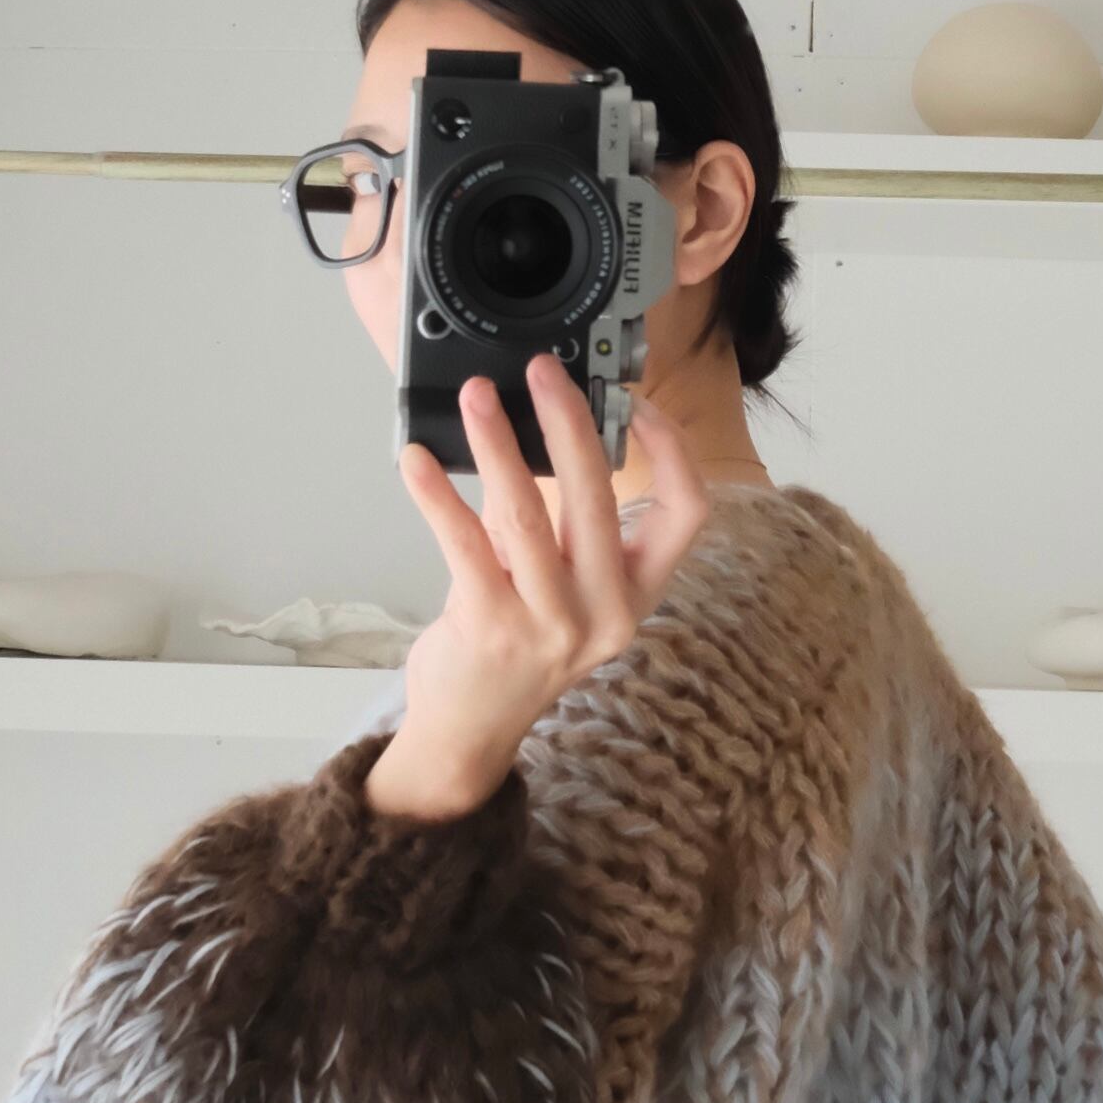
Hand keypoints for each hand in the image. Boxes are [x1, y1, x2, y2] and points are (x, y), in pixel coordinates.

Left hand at [366, 355, 710, 819]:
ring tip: (476, 397)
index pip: (687, 514)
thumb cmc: (518, 644)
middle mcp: (606, 612)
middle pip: (598, 499)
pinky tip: (416, 461)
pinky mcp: (491, 630)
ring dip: (497, 444)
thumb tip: (539, 423)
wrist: (470, 730)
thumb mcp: (561, 581)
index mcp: (637, 593)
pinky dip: (436, 495)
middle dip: (569, 422)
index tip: (636, 402)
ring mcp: (551, 626)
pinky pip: (463, 545)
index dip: (672, 450)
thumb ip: (560, 515)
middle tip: (542, 371)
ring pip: (527, 513)